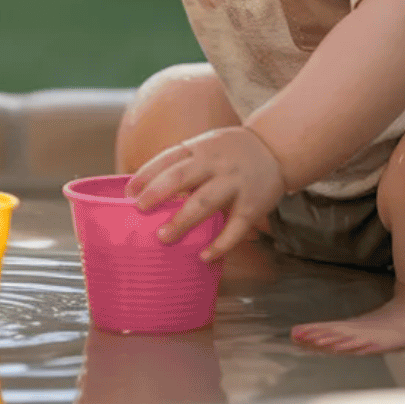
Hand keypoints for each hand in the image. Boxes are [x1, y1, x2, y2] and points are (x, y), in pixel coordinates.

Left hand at [126, 126, 285, 262]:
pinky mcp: (252, 205)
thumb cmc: (229, 152)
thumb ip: (181, 165)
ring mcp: (235, 183)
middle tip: (139, 209)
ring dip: (183, 220)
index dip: (147, 174)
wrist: (275, 148)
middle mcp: (215, 164)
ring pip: (205, 202)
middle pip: (182, 176)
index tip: (128, 192)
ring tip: (163, 237)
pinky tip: (204, 256)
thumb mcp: (205, 147)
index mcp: (200, 149)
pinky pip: (235, 227)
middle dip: (158, 192)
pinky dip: (220, 244)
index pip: (168, 159)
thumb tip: (144, 191)